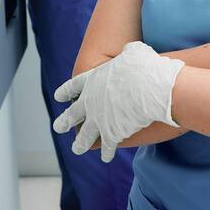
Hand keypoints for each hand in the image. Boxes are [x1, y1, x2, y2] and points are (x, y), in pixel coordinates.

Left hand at [52, 41, 182, 162]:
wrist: (151, 88)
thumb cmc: (145, 67)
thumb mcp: (134, 53)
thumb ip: (127, 53)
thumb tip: (130, 51)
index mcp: (92, 80)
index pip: (73, 86)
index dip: (66, 92)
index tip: (58, 97)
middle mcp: (90, 102)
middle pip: (73, 114)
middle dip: (64, 121)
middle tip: (58, 127)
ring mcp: (99, 120)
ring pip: (84, 136)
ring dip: (80, 144)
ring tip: (76, 149)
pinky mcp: (112, 134)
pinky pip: (106, 147)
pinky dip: (106, 153)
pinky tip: (105, 158)